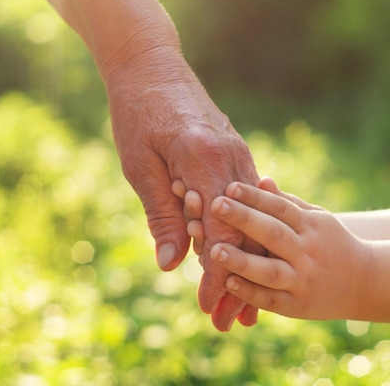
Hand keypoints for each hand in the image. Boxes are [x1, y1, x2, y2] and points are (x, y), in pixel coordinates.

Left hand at [107, 58, 260, 329]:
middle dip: (240, 280)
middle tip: (236, 321)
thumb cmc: (138, 114)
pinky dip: (244, 233)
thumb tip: (171, 265)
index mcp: (204, 159)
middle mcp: (232, 158)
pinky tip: (242, 255)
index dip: (216, 275)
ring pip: (251, 219)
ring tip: (246, 300)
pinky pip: (246, 202)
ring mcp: (239, 155)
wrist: (152, 67)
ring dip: (248, 261)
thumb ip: (161, 215)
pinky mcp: (237, 154)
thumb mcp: (139, 167)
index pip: (220, 232)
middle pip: (244, 232)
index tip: (212, 309)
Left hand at [209, 178, 371, 319]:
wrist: (365, 283)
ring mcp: (303, 280)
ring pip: (271, 271)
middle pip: (273, 234)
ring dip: (242, 261)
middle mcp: (307, 252)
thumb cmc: (333, 244)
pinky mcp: (298, 306)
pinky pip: (271, 300)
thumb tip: (262, 179)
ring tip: (214, 250)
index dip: (256, 197)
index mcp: (312, 226)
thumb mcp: (317, 219)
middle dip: (244, 219)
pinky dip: (250, 293)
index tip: (230, 186)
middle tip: (215, 205)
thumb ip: (288, 202)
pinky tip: (228, 283)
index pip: (281, 208)